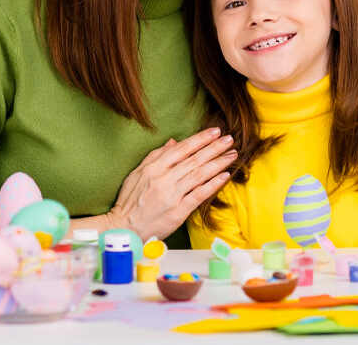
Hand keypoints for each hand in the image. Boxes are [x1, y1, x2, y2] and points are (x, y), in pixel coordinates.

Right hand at [107, 128, 235, 239]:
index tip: (215, 131)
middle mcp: (164, 179)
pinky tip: (224, 176)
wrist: (125, 227)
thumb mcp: (138, 172)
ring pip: (199, 175)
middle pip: (194, 160)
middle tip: (229, 140)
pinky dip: (213, 184)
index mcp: (154, 167)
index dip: (200, 139)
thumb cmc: (130, 199)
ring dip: (218, 163)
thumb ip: (156, 156)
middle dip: (214, 148)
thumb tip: (174, 142)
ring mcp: (172, 195)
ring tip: (232, 155)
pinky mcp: (178, 212)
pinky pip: (199, 195)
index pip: (182, 149)